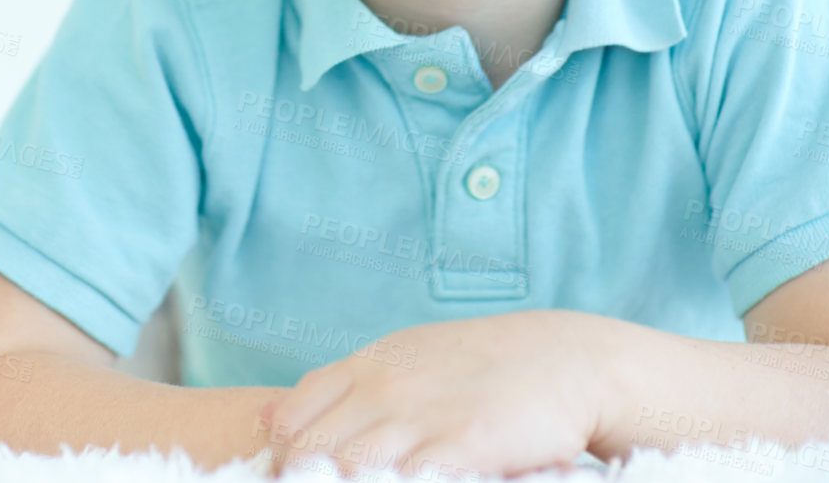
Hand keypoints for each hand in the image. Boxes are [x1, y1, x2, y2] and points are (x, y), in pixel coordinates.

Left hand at [260, 310, 612, 479]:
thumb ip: (337, 389)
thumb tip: (266, 417)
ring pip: (351, 471)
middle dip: (306, 482)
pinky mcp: (463, 446)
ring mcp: (422, 417)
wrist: (562, 359)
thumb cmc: (478, 367)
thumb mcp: (401, 359)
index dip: (283, 460)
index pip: (292, 418)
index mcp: (368, 365)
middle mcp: (386, 387)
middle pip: (313, 453)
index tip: (292, 481)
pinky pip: (410, 482)